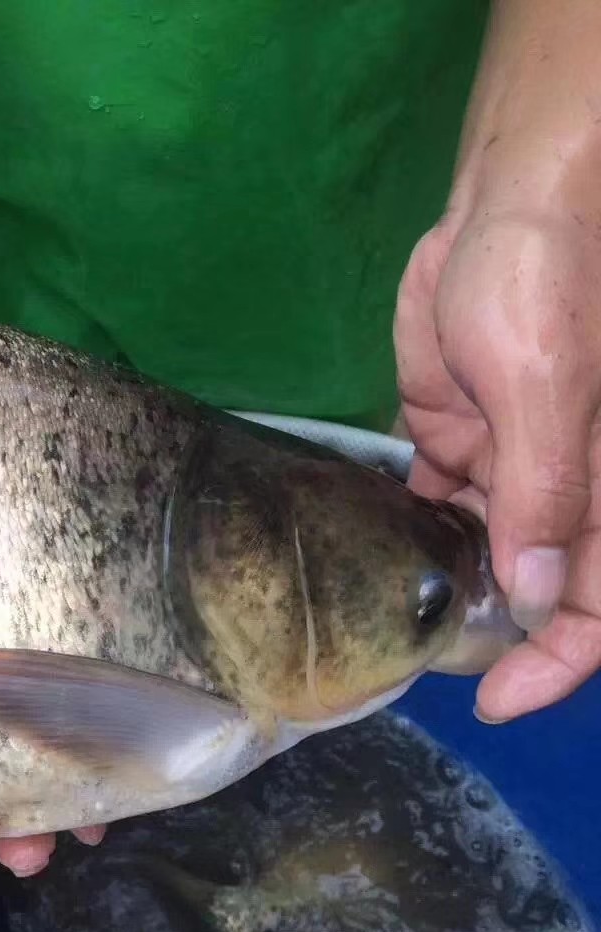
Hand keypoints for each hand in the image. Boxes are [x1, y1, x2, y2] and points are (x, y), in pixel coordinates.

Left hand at [396, 210, 600, 721]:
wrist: (505, 208)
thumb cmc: (546, 284)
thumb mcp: (544, 388)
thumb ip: (543, 493)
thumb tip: (535, 601)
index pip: (597, 606)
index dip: (560, 663)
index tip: (500, 702)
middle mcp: (562, 492)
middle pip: (538, 591)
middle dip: (494, 634)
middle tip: (419, 659)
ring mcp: (508, 468)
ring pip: (484, 554)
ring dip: (445, 586)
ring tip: (385, 615)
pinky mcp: (457, 438)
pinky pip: (439, 504)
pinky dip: (413, 532)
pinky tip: (373, 555)